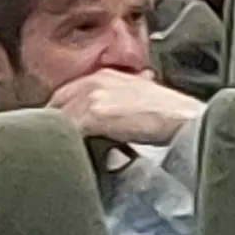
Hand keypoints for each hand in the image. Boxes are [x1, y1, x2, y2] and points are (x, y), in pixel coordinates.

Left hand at [47, 66, 201, 149]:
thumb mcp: (136, 100)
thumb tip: (104, 128)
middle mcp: (92, 80)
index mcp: (101, 75)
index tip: (57, 134)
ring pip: (58, 119)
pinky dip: (66, 144)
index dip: (58, 116)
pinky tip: (69, 158)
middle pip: (55, 105)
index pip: (64, 95)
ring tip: (58, 156)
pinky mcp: (94, 112)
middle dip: (52, 126)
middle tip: (52, 147)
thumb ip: (114, 107)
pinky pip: (67, 131)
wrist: (182, 119)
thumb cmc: (167, 115)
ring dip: (57, 138)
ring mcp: (91, 95)